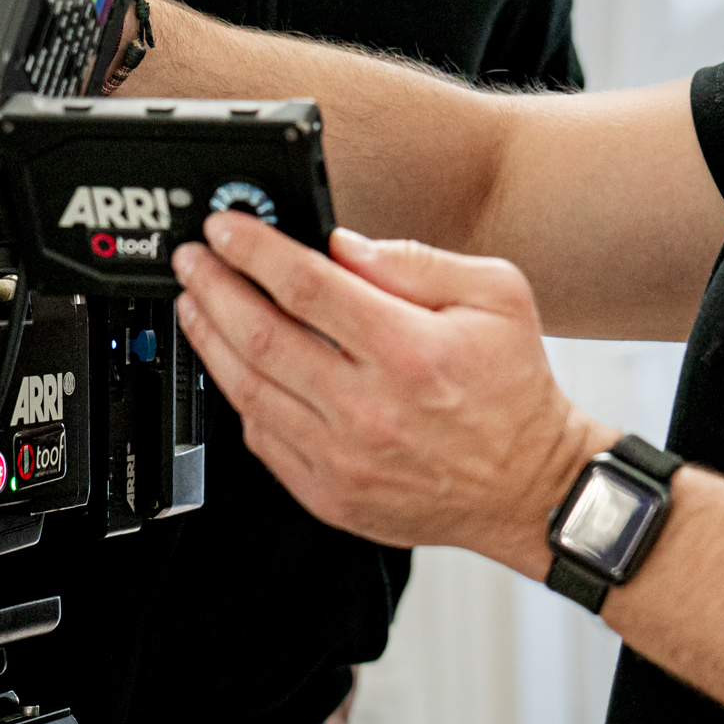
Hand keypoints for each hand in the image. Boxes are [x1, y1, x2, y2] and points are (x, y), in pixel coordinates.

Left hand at [168, 214, 606, 580]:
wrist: (530, 486)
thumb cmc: (514, 391)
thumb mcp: (496, 295)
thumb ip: (416, 262)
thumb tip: (344, 246)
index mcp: (407, 350)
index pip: (305, 286)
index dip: (253, 250)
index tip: (227, 229)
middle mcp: (367, 407)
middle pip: (260, 336)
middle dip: (213, 288)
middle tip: (193, 261)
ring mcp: (343, 458)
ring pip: (248, 390)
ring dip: (210, 341)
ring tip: (195, 306)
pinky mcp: (330, 494)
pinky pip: (262, 440)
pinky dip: (239, 398)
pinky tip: (232, 368)